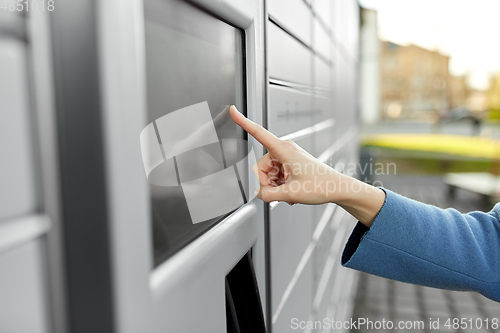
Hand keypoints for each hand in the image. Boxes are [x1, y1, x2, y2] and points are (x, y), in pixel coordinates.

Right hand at [230, 105, 385, 226]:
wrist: (337, 188)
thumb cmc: (321, 185)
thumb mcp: (291, 194)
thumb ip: (268, 195)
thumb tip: (259, 194)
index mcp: (283, 149)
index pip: (258, 133)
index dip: (243, 121)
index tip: (233, 110)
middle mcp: (284, 149)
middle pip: (261, 166)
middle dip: (267, 182)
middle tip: (281, 193)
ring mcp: (288, 156)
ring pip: (268, 172)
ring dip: (275, 185)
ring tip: (290, 193)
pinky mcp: (291, 162)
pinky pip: (276, 174)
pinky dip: (281, 185)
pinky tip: (291, 191)